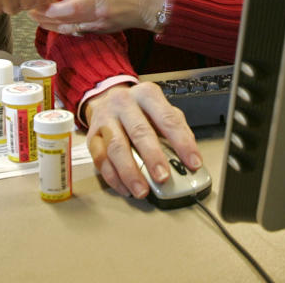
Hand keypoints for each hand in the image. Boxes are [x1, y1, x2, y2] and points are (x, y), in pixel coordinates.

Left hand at [31, 0, 167, 34]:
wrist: (145, 6)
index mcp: (94, 0)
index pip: (63, 9)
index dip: (47, 9)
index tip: (37, 2)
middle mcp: (93, 16)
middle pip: (61, 22)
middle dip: (43, 17)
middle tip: (30, 10)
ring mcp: (96, 27)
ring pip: (66, 29)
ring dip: (50, 25)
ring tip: (38, 17)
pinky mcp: (98, 32)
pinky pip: (75, 31)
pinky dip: (62, 27)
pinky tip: (54, 22)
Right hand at [85, 82, 201, 198]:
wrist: (106, 98)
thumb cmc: (139, 109)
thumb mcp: (161, 109)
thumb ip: (176, 129)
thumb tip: (189, 158)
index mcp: (147, 95)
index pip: (168, 119)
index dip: (182, 143)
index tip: (193, 163)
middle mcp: (124, 103)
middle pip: (139, 132)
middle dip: (153, 158)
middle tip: (163, 177)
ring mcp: (105, 119)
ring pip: (116, 148)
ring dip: (130, 173)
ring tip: (142, 190)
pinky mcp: (92, 136)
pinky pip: (101, 159)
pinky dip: (114, 177)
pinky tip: (126, 188)